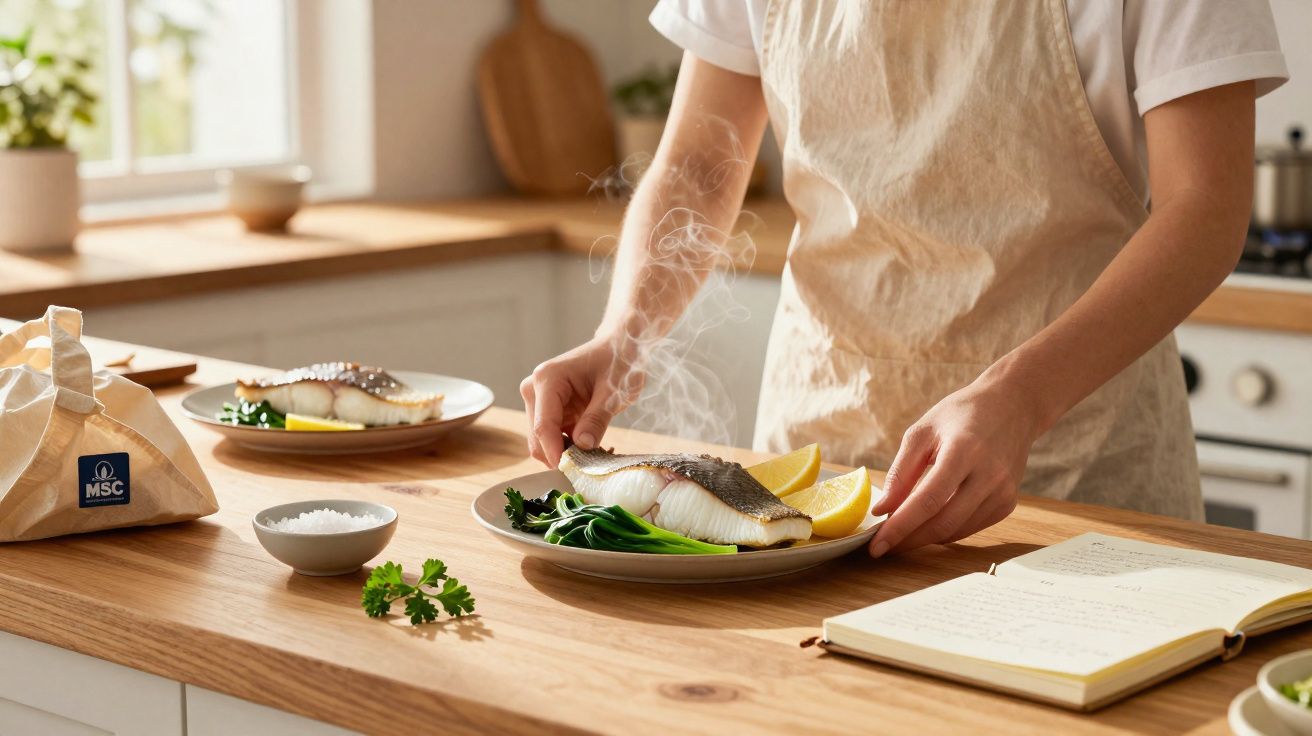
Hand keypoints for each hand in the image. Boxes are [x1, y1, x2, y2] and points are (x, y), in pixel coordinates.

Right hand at [520, 336, 639, 467]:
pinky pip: (552, 437)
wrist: (618, 348)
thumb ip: (596, 419)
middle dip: (561, 454)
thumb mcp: (613, 393)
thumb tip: (583, 446)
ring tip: (596, 451)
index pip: (543, 424)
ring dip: (566, 452)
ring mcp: (538, 400)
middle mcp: (535, 389)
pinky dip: (569, 447)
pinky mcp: (548, 410)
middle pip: (538, 436)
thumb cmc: (617, 362)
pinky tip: (591, 443)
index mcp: (547, 379)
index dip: (554, 451)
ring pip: (543, 441)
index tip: (569, 470)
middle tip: (593, 462)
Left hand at [868, 375, 1041, 556]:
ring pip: (956, 531)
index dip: (900, 527)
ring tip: (901, 532)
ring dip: (924, 538)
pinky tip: (929, 521)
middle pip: (943, 523)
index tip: (876, 547)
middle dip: (908, 540)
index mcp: (964, 451)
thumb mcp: (922, 431)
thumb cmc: (961, 414)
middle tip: (883, 546)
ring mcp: (1003, 492)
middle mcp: (989, 475)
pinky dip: (945, 530)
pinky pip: (969, 528)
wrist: (1012, 406)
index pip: (928, 501)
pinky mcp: (1008, 503)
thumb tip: (882, 511)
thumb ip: (901, 472)